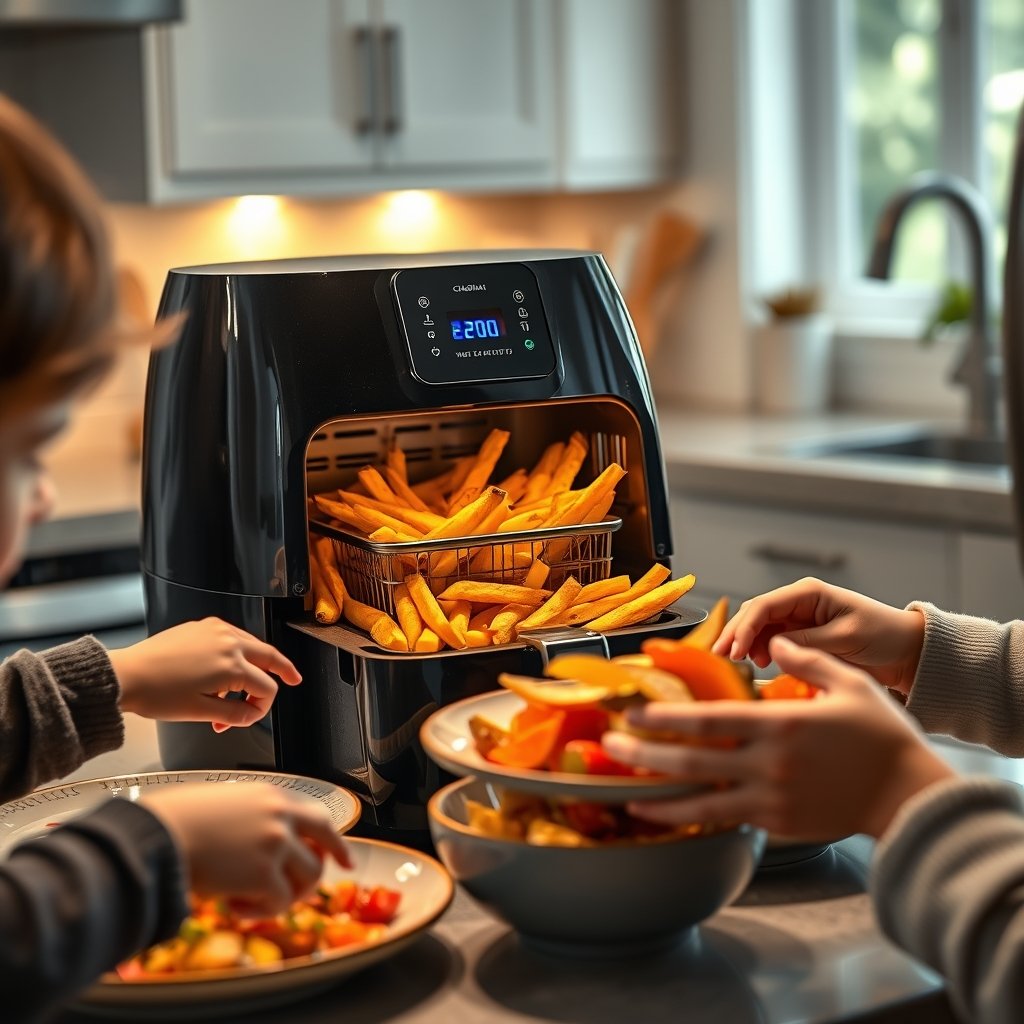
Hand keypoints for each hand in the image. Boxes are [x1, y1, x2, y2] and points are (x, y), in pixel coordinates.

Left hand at [109, 618, 300, 730]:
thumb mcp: (201, 712)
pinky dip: (236, 653)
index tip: (250, 718)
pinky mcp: (202, 626)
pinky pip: (231, 637)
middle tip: (294, 679)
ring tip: (241, 689)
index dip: (262, 708)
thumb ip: (235, 716)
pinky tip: (223, 672)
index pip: (266, 687)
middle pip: (270, 656)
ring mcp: (215, 630)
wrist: (126, 675)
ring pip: (251, 644)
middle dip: (283, 670)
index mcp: (232, 665)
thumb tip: (252, 715)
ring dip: (255, 665)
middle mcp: (229, 642)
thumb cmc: (157, 693)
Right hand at [143, 782, 349, 915]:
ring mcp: (277, 843)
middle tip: (315, 887)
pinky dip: (258, 911)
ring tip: (251, 900)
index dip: (333, 839)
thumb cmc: (180, 821)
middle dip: (328, 867)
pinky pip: (279, 903)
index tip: (343, 856)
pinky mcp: (265, 873)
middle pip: (325, 843)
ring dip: (283, 895)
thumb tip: (266, 847)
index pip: (318, 816)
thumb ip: (257, 819)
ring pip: (308, 878)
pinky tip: (233, 906)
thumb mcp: (228, 804)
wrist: (158, 834)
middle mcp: (281, 815)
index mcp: (273, 795)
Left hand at [602, 636, 954, 839]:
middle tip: (611, 747)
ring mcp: (771, 800)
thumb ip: (807, 659)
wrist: (909, 795)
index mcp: (780, 726)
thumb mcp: (849, 683)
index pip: (709, 720)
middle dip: (645, 756)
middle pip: (692, 763)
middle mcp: (768, 765)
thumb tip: (775, 641)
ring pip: (701, 803)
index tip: (633, 713)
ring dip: (659, 800)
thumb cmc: (880, 735)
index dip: (665, 717)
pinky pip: (726, 819)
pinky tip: (672, 813)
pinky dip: (695, 818)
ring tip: (626, 797)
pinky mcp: (777, 823)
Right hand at [712, 576, 925, 694]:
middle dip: (735, 634)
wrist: (907, 651)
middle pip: (754, 614)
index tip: (734, 651)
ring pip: (758, 627)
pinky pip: (771, 641)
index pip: (764, 606)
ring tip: (742, 664)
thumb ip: (807, 641)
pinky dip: (760, 651)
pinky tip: (760, 665)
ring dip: (746, 643)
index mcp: (809, 593)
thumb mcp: (846, 639)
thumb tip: (771, 646)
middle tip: (721, 659)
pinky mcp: (801, 636)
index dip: (745, 628)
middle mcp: (799, 602)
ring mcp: (798, 619)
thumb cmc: (883, 637)